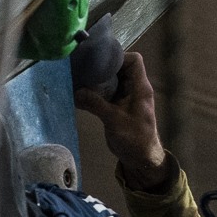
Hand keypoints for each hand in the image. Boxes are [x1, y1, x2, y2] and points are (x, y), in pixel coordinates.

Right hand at [74, 52, 169, 190]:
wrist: (141, 159)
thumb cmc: (135, 139)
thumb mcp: (114, 120)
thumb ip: (96, 104)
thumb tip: (75, 91)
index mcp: (140, 88)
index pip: (134, 60)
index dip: (119, 56)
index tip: (99, 60)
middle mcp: (134, 89)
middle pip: (119, 68)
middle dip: (102, 67)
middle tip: (83, 68)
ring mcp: (125, 98)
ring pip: (111, 81)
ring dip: (96, 80)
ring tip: (78, 78)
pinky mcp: (117, 107)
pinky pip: (105, 94)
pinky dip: (94, 93)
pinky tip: (79, 94)